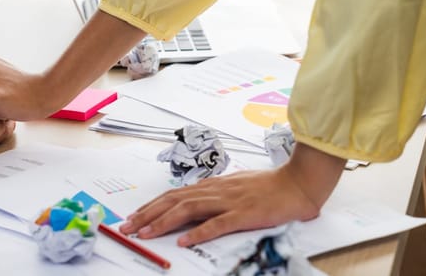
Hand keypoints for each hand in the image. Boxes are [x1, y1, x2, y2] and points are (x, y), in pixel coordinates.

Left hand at [118, 143, 344, 245]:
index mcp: (212, 186)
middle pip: (174, 201)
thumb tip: (192, 203)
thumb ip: (214, 195)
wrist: (298, 183)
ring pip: (189, 210)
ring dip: (164, 222)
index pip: (174, 195)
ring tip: (145, 234)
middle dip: (147, 215)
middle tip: (127, 227)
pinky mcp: (244, 214)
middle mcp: (215, 191)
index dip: (151, 206)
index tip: (133, 217)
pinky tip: (185, 241)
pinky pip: (218, 224)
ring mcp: (229, 201)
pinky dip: (199, 232)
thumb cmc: (268, 187)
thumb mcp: (235, 187)